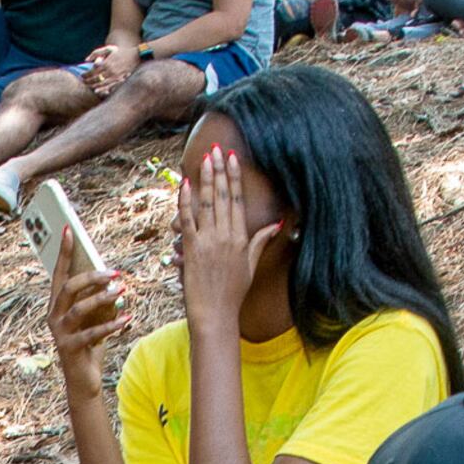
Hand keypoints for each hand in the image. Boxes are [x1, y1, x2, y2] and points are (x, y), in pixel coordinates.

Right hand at [42, 245, 133, 399]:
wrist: (84, 382)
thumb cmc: (90, 346)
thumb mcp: (95, 319)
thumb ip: (99, 301)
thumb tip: (113, 281)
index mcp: (57, 305)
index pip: (59, 274)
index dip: (64, 252)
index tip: (69, 229)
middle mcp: (53, 317)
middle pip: (68, 287)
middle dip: (92, 276)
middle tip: (115, 273)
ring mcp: (60, 333)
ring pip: (79, 308)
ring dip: (103, 298)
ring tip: (122, 292)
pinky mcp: (70, 349)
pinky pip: (92, 332)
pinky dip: (112, 324)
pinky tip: (128, 317)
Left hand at [83, 41, 134, 95]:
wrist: (135, 56)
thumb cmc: (120, 52)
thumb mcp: (108, 49)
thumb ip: (96, 53)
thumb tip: (86, 60)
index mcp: (106, 63)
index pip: (92, 71)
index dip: (86, 75)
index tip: (82, 76)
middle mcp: (110, 71)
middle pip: (96, 78)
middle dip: (88, 81)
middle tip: (83, 82)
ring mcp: (115, 76)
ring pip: (101, 84)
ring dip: (93, 86)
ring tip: (89, 86)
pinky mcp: (120, 80)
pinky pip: (109, 86)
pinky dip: (102, 89)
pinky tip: (97, 91)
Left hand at [174, 142, 283, 328]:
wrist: (215, 314)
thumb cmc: (233, 293)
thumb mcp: (251, 265)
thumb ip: (260, 242)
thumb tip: (277, 225)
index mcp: (241, 238)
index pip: (238, 200)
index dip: (235, 177)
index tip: (233, 158)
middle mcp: (226, 236)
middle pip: (223, 196)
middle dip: (220, 170)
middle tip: (217, 148)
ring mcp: (208, 242)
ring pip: (207, 203)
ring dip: (206, 178)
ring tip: (204, 158)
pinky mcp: (191, 249)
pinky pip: (188, 220)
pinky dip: (186, 201)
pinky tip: (186, 184)